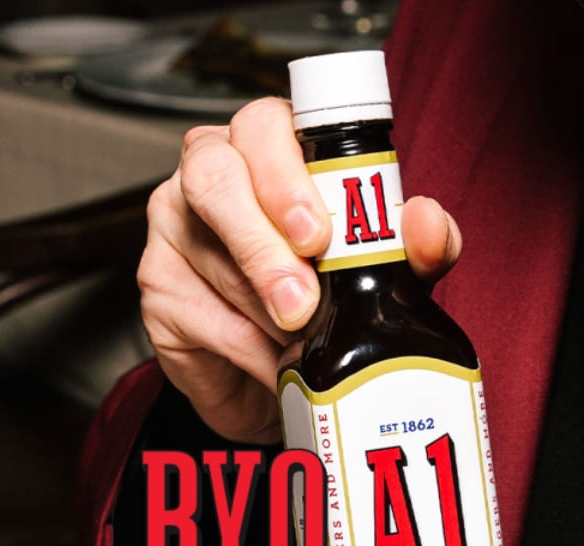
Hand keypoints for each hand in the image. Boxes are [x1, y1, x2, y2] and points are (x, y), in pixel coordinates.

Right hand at [138, 96, 461, 444]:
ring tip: (304, 339)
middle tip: (302, 296)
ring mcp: (172, 231)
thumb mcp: (381, 272)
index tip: (320, 233)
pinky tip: (274, 363)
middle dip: (262, 240)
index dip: (288, 174)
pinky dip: (247, 348)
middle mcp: (208, 176)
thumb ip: (411, 246)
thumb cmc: (327, 303)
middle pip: (213, 178)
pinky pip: (200, 316)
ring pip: (210, 258)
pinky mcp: (157, 291)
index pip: (262, 126)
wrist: (285, 381)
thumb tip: (426, 225)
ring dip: (263, 308)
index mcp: (266, 149)